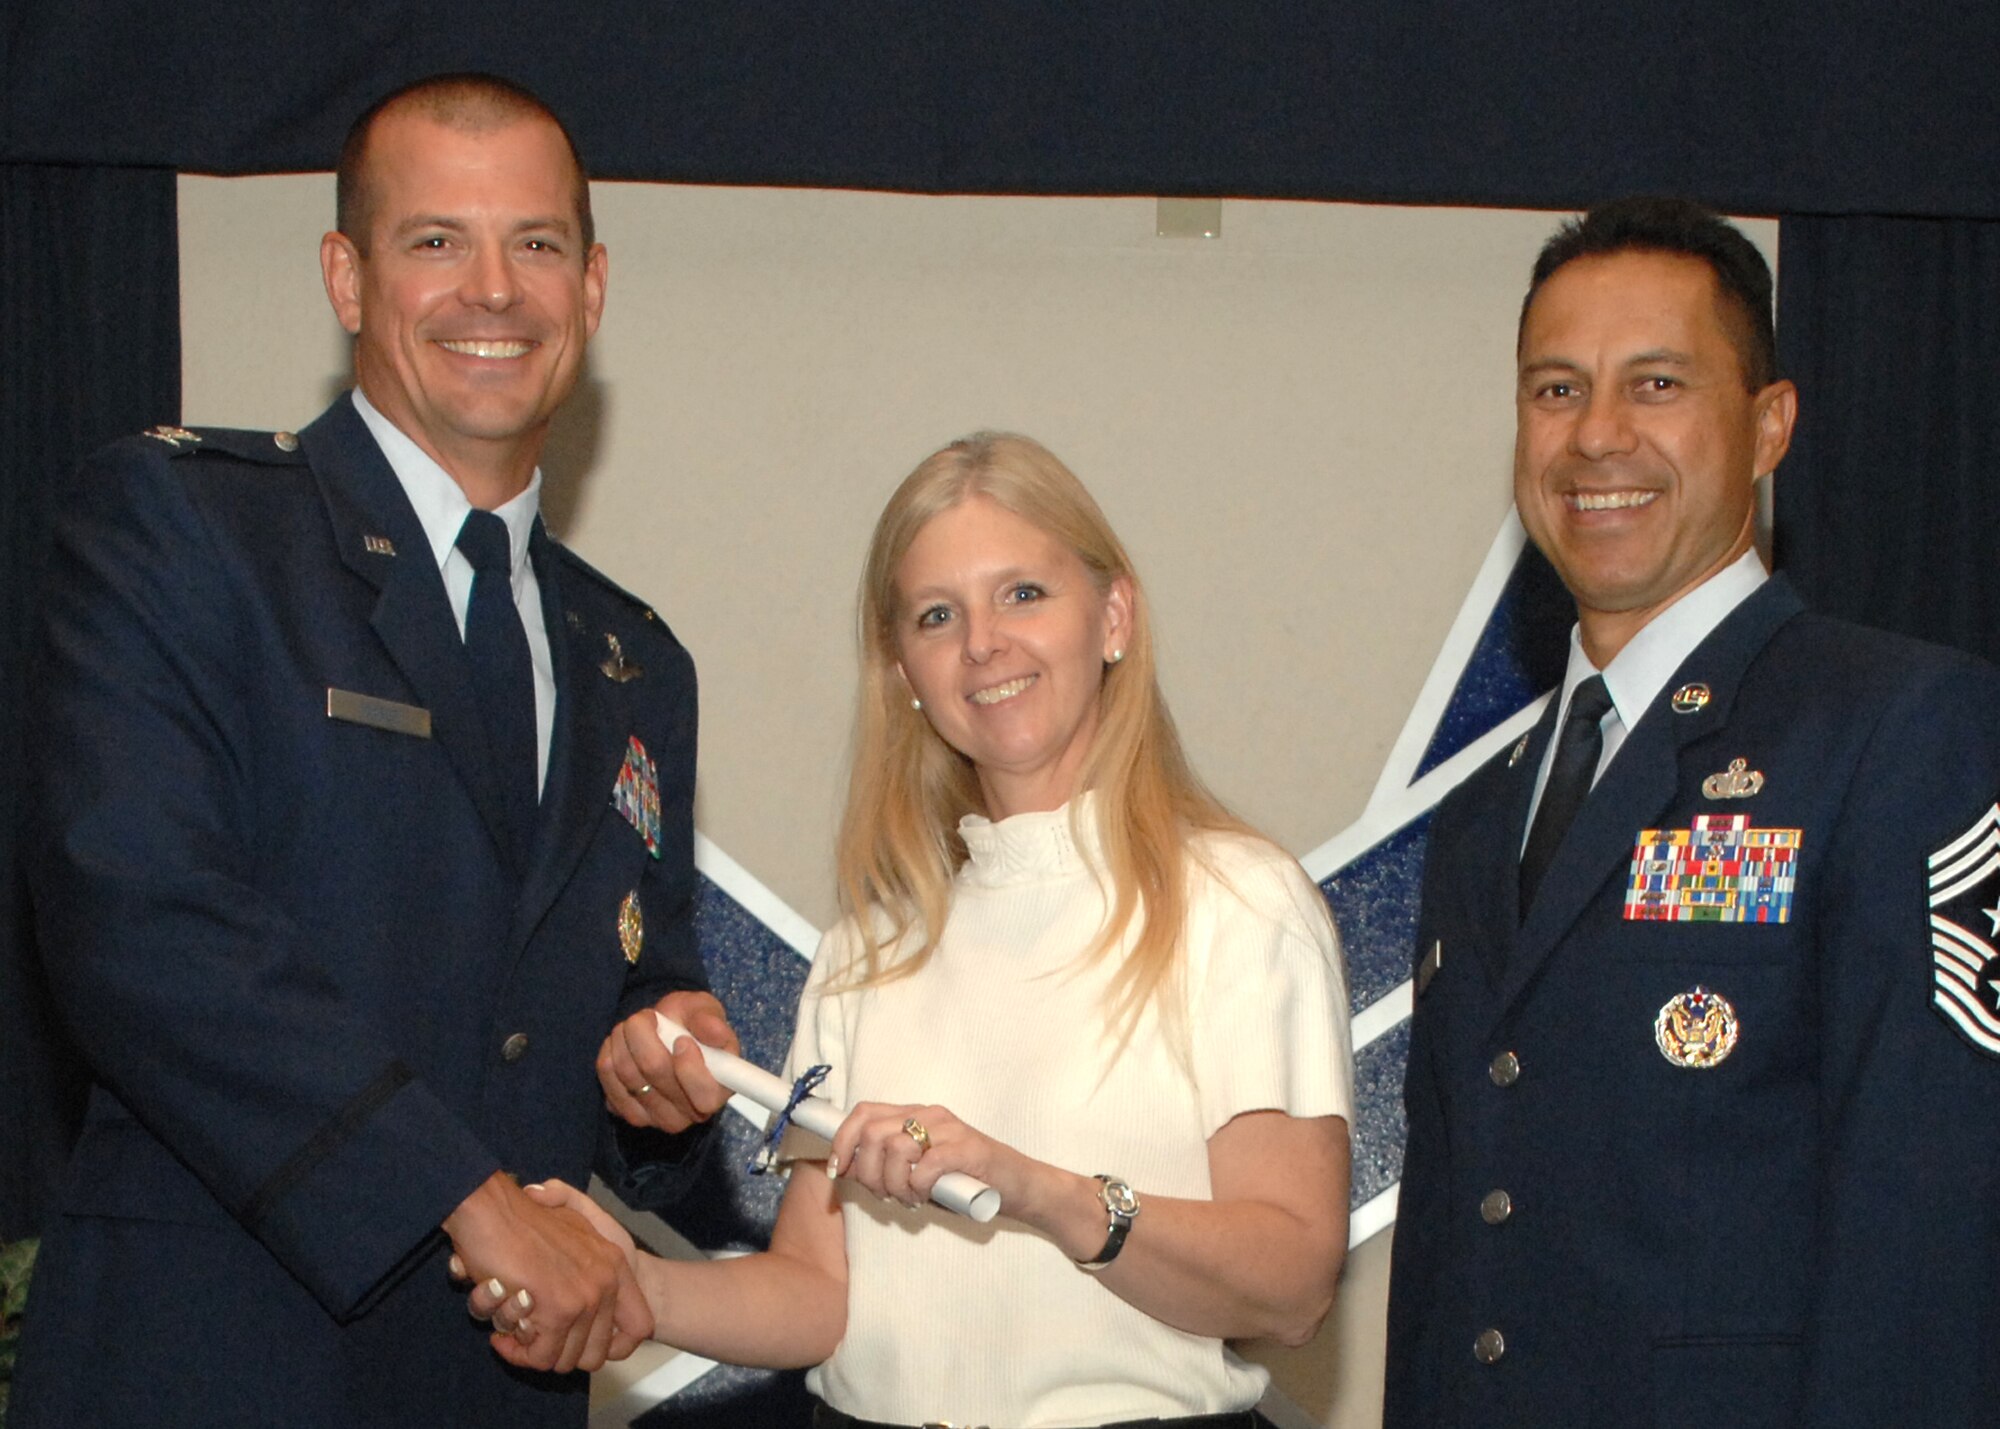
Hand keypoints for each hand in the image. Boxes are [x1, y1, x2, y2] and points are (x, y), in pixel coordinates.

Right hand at [444, 1171, 651, 1372]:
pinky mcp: (558, 1311)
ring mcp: (584, 1298)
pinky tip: (500, 1337)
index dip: (616, 1345)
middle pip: (594, 1354)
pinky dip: (517, 1353)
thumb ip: (591, 1257)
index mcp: (614, 1265)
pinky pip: (540, 1356)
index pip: (639, 1326)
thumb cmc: (523, 1218)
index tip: (579, 1340)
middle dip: (558, 1355)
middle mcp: (606, 1283)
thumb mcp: (575, 1222)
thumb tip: (591, 1306)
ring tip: (511, 1332)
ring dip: (533, 1354)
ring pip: (564, 1359)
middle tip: (530, 1340)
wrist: (492, 1209)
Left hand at [598, 990, 737, 1133]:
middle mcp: (690, 1113)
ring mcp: (657, 1118)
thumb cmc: (691, 1024)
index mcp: (718, 1091)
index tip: (681, 1039)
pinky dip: (609, 1053)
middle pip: (656, 1073)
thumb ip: (710, 1019)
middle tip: (646, 1016)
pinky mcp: (629, 1113)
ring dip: (624, 1039)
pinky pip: (608, 1080)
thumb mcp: (705, 1011)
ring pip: (628, 1073)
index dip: (689, 1067)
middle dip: (644, 1034)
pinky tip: (620, 1044)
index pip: (704, 1097)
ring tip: (632, 1025)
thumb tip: (715, 1032)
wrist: (665, 1034)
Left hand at [828, 1101, 1012, 1211]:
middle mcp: (930, 1115)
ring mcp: (950, 1130)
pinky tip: (926, 1197)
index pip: (864, 1113)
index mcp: (916, 1114)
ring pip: (895, 1148)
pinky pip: (926, 1166)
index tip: (839, 1171)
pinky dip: (917, 1187)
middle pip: (873, 1133)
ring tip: (910, 1199)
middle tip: (885, 1196)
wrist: (1020, 1186)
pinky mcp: (968, 1149)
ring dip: (893, 1184)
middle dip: (868, 1173)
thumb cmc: (966, 1180)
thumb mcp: (920, 1170)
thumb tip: (847, 1170)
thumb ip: (889, 1165)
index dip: (842, 1141)